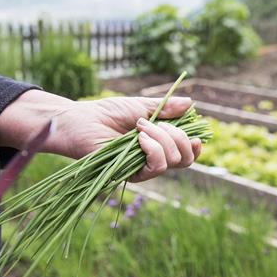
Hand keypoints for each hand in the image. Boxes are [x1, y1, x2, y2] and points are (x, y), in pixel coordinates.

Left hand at [0, 90, 201, 181]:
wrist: (82, 120)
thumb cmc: (107, 113)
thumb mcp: (140, 106)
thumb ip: (166, 108)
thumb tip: (190, 102)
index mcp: (159, 143)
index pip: (186, 152)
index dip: (194, 145)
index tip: (195, 133)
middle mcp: (154, 158)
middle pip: (185, 158)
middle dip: (177, 136)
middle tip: (153, 122)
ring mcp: (143, 167)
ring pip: (173, 161)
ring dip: (162, 139)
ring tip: (140, 127)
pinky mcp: (132, 174)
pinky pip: (156, 167)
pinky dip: (154, 149)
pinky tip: (140, 138)